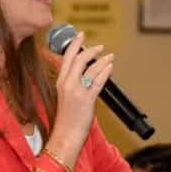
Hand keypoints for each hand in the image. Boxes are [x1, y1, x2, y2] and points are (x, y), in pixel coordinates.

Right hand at [46, 31, 114, 168]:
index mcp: (60, 83)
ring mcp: (76, 91)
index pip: (66, 58)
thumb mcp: (66, 98)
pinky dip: (105, 72)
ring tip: (110, 56)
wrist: (65, 136)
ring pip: (90, 68)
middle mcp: (66, 84)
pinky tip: (110, 67)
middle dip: (89, 49)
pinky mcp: (86, 99)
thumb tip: (86, 77)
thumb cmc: (66, 120)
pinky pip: (98, 81)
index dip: (74, 45)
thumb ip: (73, 86)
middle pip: (78, 59)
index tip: (80, 35)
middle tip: (99, 46)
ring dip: (102, 60)